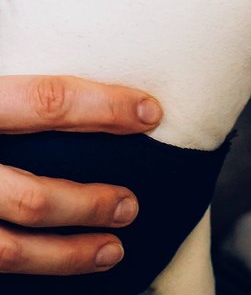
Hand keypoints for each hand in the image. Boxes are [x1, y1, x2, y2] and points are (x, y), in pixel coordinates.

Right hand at [0, 75, 161, 275]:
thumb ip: (22, 90)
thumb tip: (85, 66)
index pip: (45, 102)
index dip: (104, 108)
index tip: (150, 112)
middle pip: (32, 196)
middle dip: (90, 203)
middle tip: (132, 204)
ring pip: (12, 249)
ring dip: (69, 255)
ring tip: (114, 248)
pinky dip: (39, 272)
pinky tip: (68, 268)